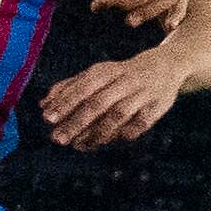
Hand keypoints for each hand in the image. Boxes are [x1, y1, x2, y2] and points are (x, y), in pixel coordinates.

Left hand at [41, 47, 190, 147]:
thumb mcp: (98, 74)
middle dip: (76, 122)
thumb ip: (70, 87)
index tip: (47, 119)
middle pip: (98, 103)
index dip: (64, 103)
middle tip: (58, 139)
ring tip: (80, 145)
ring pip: (118, 115)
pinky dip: (126, 133)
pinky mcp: (158, 106)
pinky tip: (112, 140)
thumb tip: (43, 104)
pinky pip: (140, 124)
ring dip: (98, 132)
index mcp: (106, 71)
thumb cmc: (123, 74)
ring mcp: (143, 94)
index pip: (82, 87)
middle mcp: (125, 80)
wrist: (167, 65)